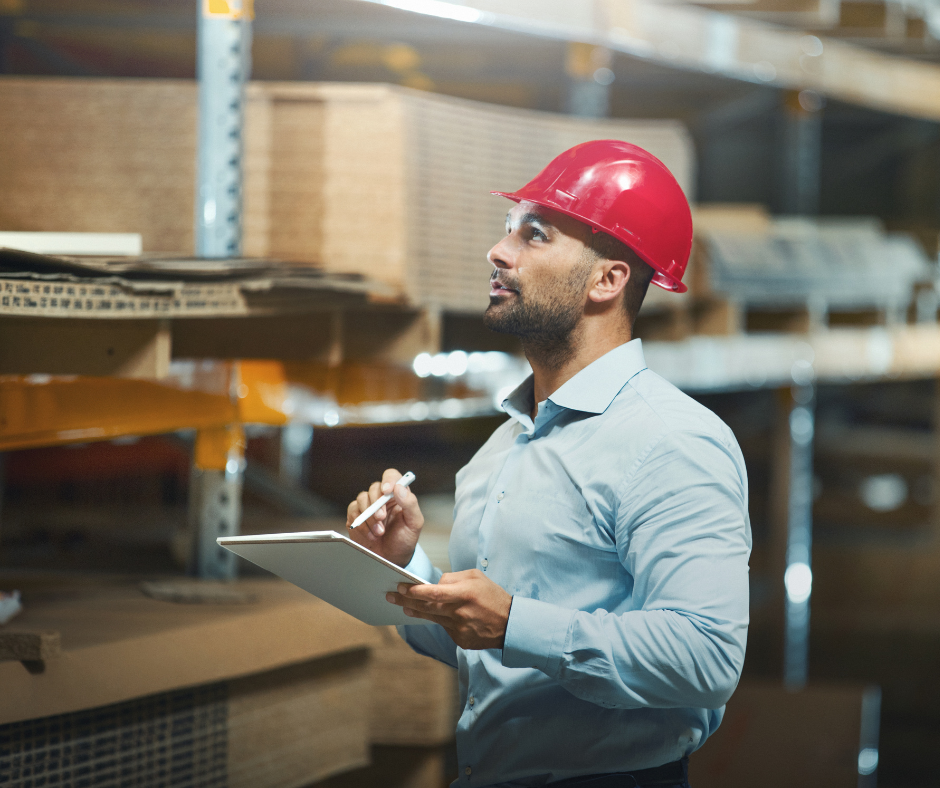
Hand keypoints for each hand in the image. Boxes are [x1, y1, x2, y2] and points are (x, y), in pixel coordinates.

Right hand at [346, 468, 423, 567]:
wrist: (391, 559)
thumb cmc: (404, 540)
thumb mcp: (414, 523)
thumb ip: (410, 504)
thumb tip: (399, 488)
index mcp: (398, 495)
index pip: (392, 476)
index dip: (388, 480)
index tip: (387, 491)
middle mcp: (382, 498)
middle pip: (374, 487)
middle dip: (377, 503)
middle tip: (381, 518)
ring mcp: (368, 506)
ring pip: (362, 499)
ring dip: (369, 516)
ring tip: (379, 532)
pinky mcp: (356, 516)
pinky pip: (353, 512)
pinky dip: (361, 524)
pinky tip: (370, 535)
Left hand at [386, 569, 511, 649]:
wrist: (510, 624)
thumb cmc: (492, 596)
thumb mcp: (476, 577)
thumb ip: (453, 578)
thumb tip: (434, 583)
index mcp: (464, 594)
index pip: (433, 592)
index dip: (415, 591)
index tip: (401, 587)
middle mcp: (460, 612)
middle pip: (427, 607)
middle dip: (406, 600)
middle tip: (391, 596)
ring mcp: (459, 628)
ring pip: (432, 618)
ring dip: (416, 611)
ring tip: (404, 606)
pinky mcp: (460, 640)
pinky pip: (444, 628)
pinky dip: (438, 620)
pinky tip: (433, 615)